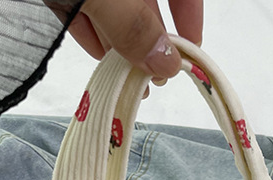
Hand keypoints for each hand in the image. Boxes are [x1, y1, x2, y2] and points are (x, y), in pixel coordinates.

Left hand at [66, 0, 203, 79]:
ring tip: (126, 80)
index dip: (190, 16)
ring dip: (121, 45)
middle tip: (153, 78)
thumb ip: (131, 22)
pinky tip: (99, 58)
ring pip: (114, 10)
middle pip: (145, 3)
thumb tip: (166, 62)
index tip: (190, 53)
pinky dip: (91, 33)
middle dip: (151, 40)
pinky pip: (82, 9)